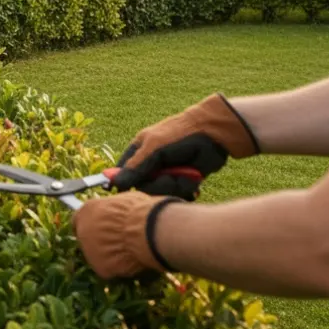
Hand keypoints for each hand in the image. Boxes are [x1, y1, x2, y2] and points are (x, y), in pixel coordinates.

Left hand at [73, 191, 179, 278]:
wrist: (146, 231)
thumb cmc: (137, 211)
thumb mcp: (120, 201)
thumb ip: (110, 210)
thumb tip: (114, 213)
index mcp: (85, 212)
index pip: (81, 220)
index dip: (93, 225)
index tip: (102, 228)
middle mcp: (82, 232)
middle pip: (88, 239)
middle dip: (101, 241)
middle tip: (119, 241)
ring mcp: (90, 252)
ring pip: (98, 256)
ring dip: (110, 255)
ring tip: (129, 251)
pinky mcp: (101, 268)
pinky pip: (110, 269)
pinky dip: (119, 267)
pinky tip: (132, 261)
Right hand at [113, 93, 258, 198]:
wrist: (214, 134)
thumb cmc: (180, 135)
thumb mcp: (154, 149)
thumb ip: (135, 167)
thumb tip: (114, 183)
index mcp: (139, 151)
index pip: (124, 172)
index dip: (127, 183)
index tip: (131, 191)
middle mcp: (152, 163)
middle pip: (144, 187)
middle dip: (159, 186)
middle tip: (170, 179)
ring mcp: (168, 172)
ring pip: (163, 192)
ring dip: (176, 188)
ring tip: (187, 177)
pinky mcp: (184, 179)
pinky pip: (179, 194)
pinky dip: (187, 191)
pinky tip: (194, 184)